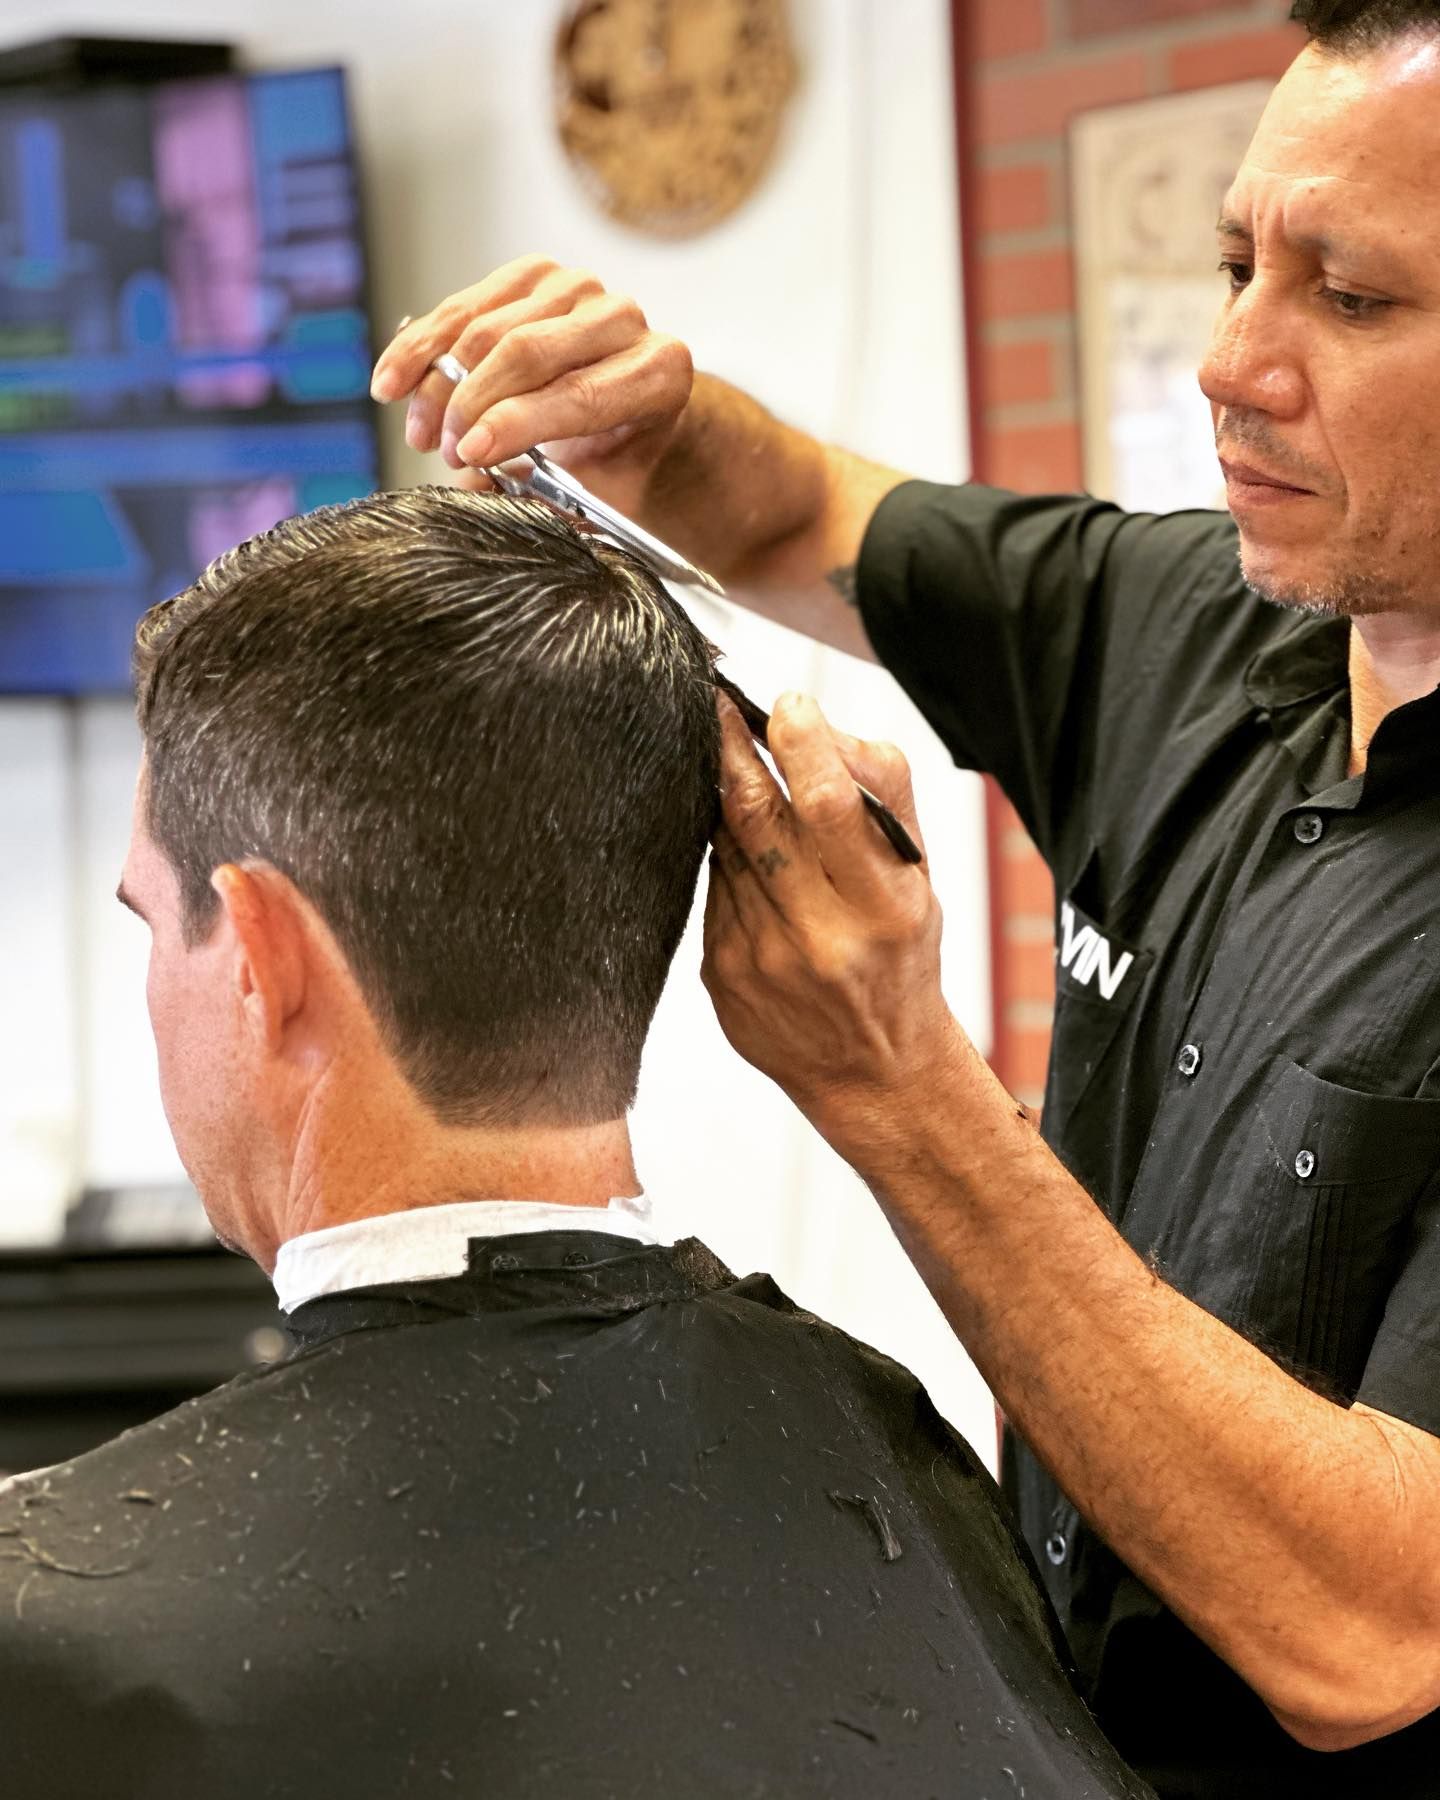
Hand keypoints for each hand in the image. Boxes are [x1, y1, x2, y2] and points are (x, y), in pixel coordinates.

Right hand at [369, 256, 692, 492]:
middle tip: (439, 450)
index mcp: (658, 373)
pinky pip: (463, 307)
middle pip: (525, 352)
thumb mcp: (604, 495)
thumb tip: (482, 492)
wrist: (634, 415)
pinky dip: (422, 346)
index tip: (466, 454)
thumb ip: (555, 503)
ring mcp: (576, 289)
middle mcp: (623, 320)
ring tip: (417, 432)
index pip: (578, 394)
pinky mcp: (533, 276)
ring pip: (485, 326)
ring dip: (437, 381)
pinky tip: (394, 383)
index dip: (514, 423)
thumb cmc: (619, 458)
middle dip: (469, 404)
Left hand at [702, 692, 959, 1151]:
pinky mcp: (721, 973)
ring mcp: (762, 957)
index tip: (787, 705)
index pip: (830, 805)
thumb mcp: (918, 879)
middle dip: (733, 749)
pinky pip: (711, 886)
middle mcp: (822, 936)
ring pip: (725, 844)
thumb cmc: (899, 952)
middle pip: (758, 817)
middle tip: (719, 706)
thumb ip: (881, 797)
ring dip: (722, 796)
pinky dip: (720, 853)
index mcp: (885, 907)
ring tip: (726, 763)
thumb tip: (815, 724)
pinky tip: (736, 847)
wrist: (873, 1069)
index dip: (801, 743)